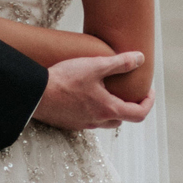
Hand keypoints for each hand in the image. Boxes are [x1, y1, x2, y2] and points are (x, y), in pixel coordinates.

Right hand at [32, 52, 153, 130]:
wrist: (34, 94)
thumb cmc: (64, 80)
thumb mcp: (95, 66)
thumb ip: (119, 63)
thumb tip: (140, 58)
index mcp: (108, 109)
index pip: (139, 113)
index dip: (148, 102)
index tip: (148, 92)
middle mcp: (97, 121)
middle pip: (122, 119)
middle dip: (128, 106)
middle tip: (127, 92)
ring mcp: (82, 124)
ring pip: (104, 121)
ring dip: (109, 110)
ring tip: (105, 93)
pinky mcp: (68, 124)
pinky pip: (87, 120)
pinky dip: (92, 111)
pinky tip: (83, 97)